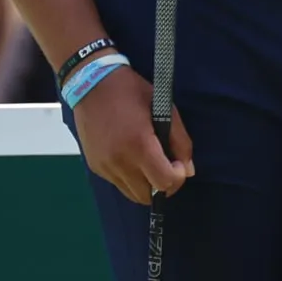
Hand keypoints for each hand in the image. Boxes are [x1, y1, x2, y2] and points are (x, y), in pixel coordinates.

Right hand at [70, 63, 193, 204]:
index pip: (164, 182)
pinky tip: (132, 157)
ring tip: (150, 162)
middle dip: (163, 185)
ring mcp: (104, 167)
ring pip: (131, 194)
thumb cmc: (132, 92)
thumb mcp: (165, 109)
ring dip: (146, 185)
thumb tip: (189, 170)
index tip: (179, 162)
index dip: (178, 177)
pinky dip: (130, 178)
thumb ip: (180, 141)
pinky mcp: (94, 166)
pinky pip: (118, 183)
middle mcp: (119, 162)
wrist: (92, 84)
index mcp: (139, 145)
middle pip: (148, 195)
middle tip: (167, 165)